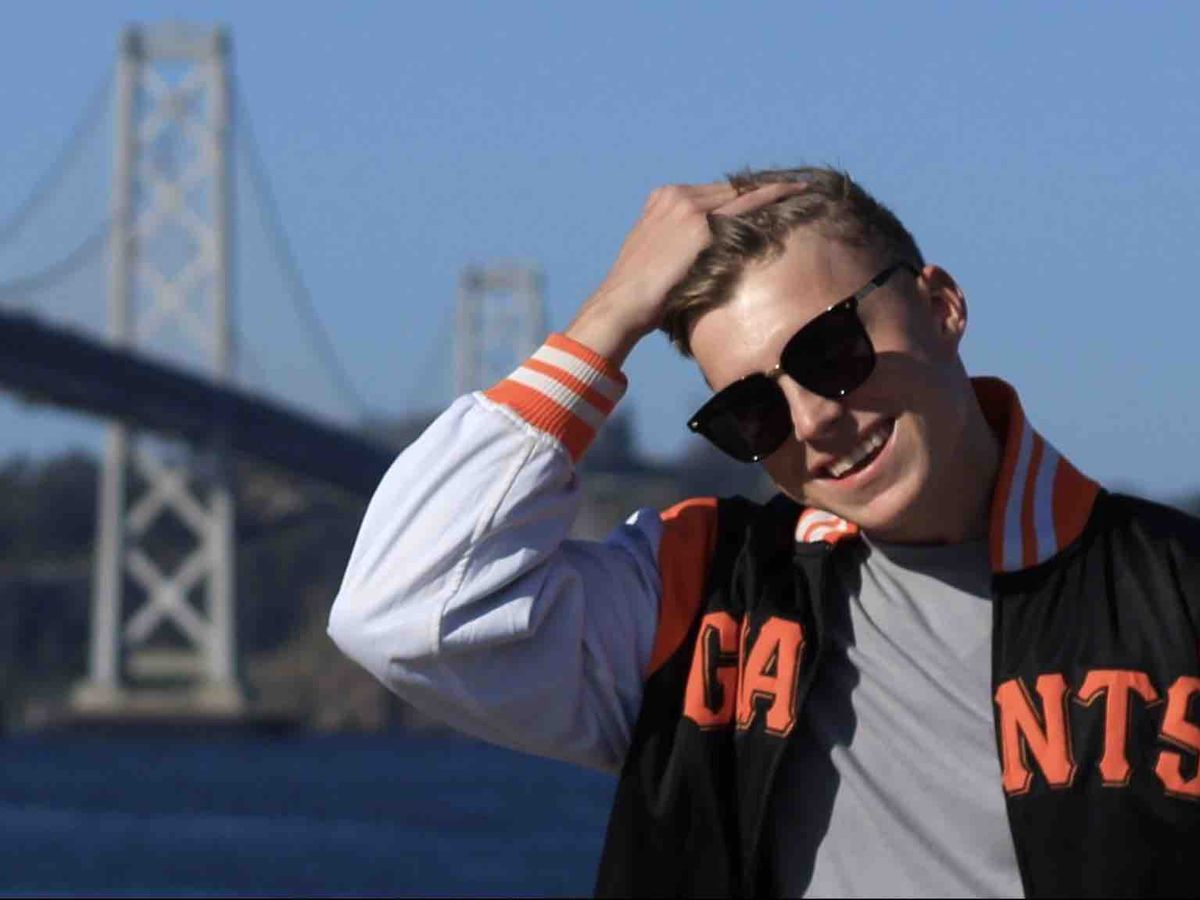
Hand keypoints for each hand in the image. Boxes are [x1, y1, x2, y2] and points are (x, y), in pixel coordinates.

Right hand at [566, 181, 809, 365]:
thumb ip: (673, 238)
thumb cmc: (638, 291)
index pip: (710, 191)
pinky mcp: (702, 226)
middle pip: (728, 189)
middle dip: (757, 191)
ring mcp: (689, 209)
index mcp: (661, 198)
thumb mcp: (652, 251)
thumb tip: (695, 249)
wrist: (623, 303)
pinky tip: (795, 195)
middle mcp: (675, 196)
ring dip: (772, 191)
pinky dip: (772, 199)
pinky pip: (747, 209)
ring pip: (741, 194)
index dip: (738, 195)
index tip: (763, 195)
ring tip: (799, 188)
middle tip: (791, 188)